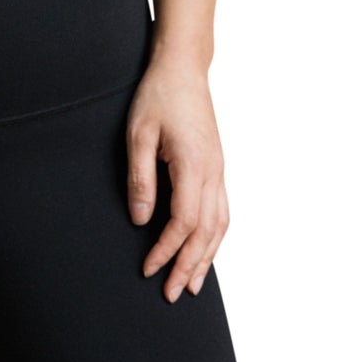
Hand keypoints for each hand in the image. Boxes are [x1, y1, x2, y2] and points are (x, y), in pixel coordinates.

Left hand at [126, 57, 230, 302]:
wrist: (183, 67)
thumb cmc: (158, 95)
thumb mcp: (138, 133)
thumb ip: (140, 178)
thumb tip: (140, 220)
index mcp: (193, 165)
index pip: (183, 222)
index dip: (166, 250)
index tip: (148, 269)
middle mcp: (213, 172)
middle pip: (206, 232)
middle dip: (188, 265)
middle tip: (171, 294)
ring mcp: (219, 169)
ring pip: (220, 225)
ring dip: (206, 257)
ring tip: (192, 285)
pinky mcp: (217, 165)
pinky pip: (222, 210)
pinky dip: (215, 237)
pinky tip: (206, 248)